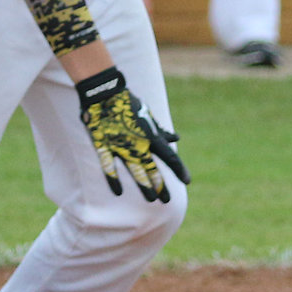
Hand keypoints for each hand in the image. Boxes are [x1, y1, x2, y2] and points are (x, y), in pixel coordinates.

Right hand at [76, 67, 189, 202]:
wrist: (103, 91)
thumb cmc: (127, 102)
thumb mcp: (147, 115)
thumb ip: (160, 130)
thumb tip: (177, 139)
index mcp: (150, 134)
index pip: (169, 156)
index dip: (179, 169)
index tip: (187, 181)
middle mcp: (138, 142)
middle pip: (152, 168)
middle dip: (160, 184)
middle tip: (166, 200)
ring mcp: (120, 145)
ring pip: (135, 170)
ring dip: (144, 185)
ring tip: (151, 199)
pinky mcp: (103, 145)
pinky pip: (109, 166)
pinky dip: (113, 179)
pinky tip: (118, 192)